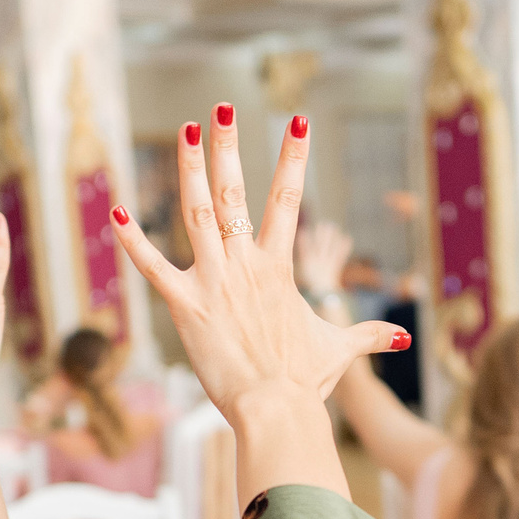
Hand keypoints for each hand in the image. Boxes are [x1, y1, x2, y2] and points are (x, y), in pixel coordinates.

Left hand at [112, 109, 396, 425]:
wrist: (276, 408)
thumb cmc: (305, 382)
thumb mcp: (338, 350)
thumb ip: (369, 335)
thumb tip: (403, 337)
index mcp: (278, 269)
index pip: (288, 201)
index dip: (293, 158)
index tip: (297, 122)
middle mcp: (245, 265)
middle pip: (235, 193)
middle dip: (229, 148)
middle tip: (222, 109)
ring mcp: (214, 281)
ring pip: (197, 214)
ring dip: (189, 170)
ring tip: (186, 132)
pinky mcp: (186, 306)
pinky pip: (153, 268)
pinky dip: (132, 241)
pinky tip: (115, 211)